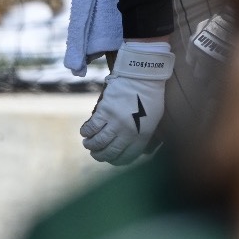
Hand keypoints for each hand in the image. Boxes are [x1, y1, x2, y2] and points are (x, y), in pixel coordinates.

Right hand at [80, 40, 173, 164]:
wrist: (143, 76)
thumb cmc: (150, 97)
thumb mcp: (153, 119)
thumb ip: (142, 135)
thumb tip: (129, 148)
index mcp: (143, 135)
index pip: (125, 158)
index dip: (115, 161)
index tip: (109, 160)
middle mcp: (129, 132)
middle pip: (109, 152)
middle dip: (100, 156)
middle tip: (95, 153)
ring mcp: (116, 122)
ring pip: (98, 142)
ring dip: (91, 145)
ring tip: (89, 144)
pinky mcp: (105, 111)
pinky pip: (91, 127)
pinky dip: (86, 132)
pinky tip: (85, 132)